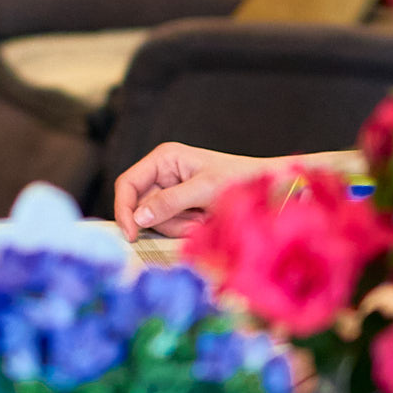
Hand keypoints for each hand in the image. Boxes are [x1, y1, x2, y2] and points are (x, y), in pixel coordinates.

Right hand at [114, 144, 357, 239]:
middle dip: (167, 221)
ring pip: (157, 220)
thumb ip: (170, 203)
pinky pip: (172, 225)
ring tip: (206, 219)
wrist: (269, 187)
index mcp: (164, 158)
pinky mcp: (181, 206)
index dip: (124, 209)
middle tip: (195, 223)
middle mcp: (163, 172)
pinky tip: (206, 221)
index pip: (128, 184)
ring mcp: (171, 190)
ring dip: (181, 226)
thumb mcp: (204, 191)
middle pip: (142, 207)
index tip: (130, 234)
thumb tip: (138, 218)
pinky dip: (188, 228)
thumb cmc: (240, 180)